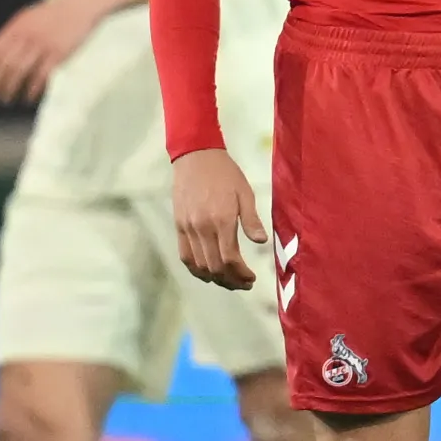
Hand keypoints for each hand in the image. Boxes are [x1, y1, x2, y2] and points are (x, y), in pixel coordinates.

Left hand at [0, 0, 99, 104]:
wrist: (81, 5)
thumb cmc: (54, 13)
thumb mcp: (27, 17)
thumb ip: (12, 34)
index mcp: (16, 27)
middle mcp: (26, 36)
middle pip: (4, 65)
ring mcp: (42, 45)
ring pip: (19, 72)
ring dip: (10, 89)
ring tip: (8, 99)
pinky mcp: (58, 53)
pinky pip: (41, 75)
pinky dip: (32, 89)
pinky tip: (29, 96)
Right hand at [172, 148, 268, 288]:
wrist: (196, 156)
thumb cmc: (226, 173)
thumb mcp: (245, 193)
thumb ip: (251, 220)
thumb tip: (261, 242)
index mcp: (222, 219)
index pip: (230, 258)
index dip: (241, 274)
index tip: (252, 278)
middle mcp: (202, 227)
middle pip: (214, 266)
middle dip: (231, 281)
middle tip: (244, 283)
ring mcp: (188, 228)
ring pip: (199, 265)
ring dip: (215, 279)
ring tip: (230, 281)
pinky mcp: (179, 226)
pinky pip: (185, 256)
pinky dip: (196, 270)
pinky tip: (208, 273)